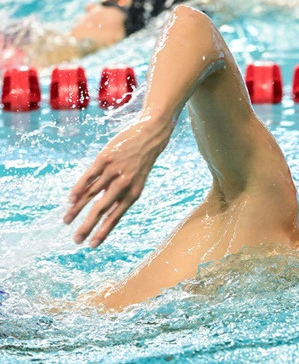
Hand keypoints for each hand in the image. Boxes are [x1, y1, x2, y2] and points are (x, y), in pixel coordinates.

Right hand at [63, 116, 171, 246]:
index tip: (92, 245)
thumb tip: (104, 211)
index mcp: (134, 193)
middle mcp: (124, 184)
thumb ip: (122, 195)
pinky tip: (70, 200)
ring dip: (77, 209)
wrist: (151, 134)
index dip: (104, 232)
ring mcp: (113, 171)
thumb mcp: (138, 180)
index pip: (116, 217)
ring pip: (91, 194)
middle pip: (101, 209)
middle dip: (88, 226)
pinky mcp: (105, 158)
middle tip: (76, 240)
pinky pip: (89, 177)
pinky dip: (79, 189)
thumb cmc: (142, 160)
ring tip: (66, 221)